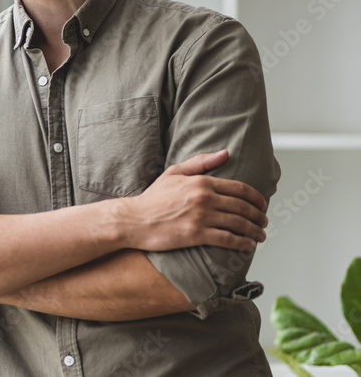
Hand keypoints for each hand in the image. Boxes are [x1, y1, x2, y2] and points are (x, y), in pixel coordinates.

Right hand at [117, 149, 267, 252]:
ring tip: (260, 235)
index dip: (257, 198)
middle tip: (264, 221)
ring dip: (255, 231)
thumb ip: (201, 162)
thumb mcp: (174, 173)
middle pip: (243, 207)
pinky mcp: (196, 235)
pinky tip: (248, 245)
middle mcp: (204, 198)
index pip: (240, 189)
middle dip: (259, 216)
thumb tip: (225, 153)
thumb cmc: (153, 198)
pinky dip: (242, 243)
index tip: (263, 204)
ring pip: (239, 224)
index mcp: (201, 182)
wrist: (135, 220)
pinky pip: (228, 239)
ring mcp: (201, 217)